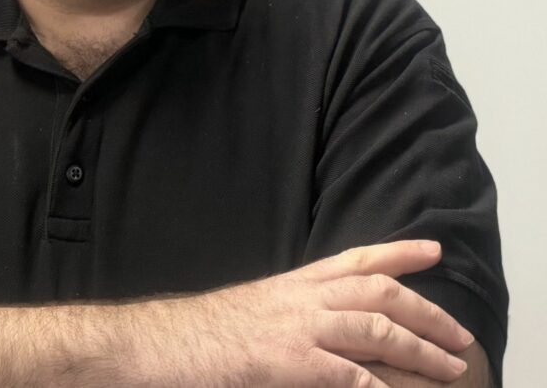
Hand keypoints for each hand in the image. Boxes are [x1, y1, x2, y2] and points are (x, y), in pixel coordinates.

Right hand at [168, 240, 474, 386]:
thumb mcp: (256, 310)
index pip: (355, 258)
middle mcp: (301, 299)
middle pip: (377, 293)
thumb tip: (328, 324)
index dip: (398, 251)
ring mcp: (297, 330)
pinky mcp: (289, 363)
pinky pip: (348, 376)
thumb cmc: (204, 332)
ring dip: (420, 350)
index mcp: (294, 284)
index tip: (433, 249)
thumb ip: (294, 310)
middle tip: (459, 334)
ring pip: (375, 331)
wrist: (164, 343)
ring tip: (450, 370)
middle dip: (426, 311)